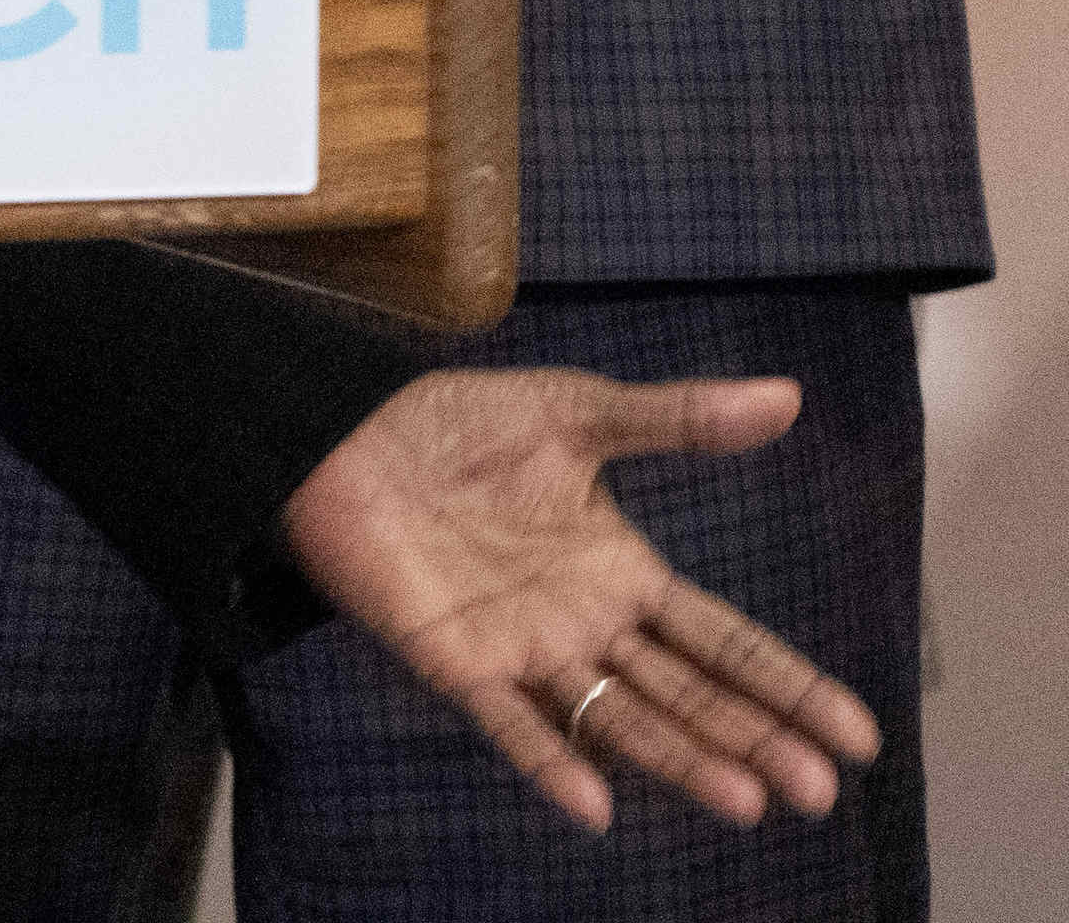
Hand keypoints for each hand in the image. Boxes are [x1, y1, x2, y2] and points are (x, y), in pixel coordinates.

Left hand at [280, 367, 884, 830]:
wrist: (343, 433)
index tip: (859, 738)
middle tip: (816, 790)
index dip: (788, 687)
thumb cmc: (455, 426)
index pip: (725, 642)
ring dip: (678, 761)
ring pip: (617, 718)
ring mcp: (525, 649)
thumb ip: (675, 419)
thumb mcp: (576, 413)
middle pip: (686, 695)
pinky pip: (511, 721)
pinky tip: (593, 807)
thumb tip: (788, 396)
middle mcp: (586, 624)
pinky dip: (550, 762)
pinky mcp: (456, 661)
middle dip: (751, 741)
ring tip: (743, 802)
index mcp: (622, 572)